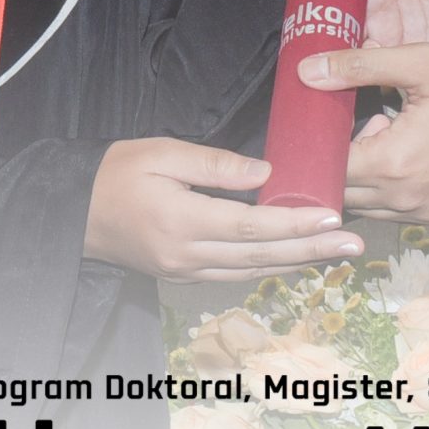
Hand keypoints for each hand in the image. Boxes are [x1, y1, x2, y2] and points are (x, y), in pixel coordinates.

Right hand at [82, 139, 363, 282]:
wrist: (73, 211)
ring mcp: (183, 271)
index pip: (253, 227)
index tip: (334, 218)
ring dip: (295, 263)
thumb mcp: (164, 152)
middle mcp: (187, 255)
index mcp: (183, 220)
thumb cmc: (117, 171)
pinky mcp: (180, 275)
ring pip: (251, 272)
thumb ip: (216, 164)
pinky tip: (290, 259)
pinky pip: (232, 275)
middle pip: (261, 256)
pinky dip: (266, 267)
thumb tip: (267, 174)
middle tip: (355, 245)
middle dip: (312, 251)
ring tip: (334, 254)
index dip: (296, 225)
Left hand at [302, 46, 428, 223]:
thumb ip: (359, 68)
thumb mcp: (423, 62)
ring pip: (372, 205)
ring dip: (367, 173)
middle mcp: (409, 201)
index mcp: (396, 164)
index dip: (313, 146)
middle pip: (344, 194)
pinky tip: (413, 145)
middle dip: (339, 158)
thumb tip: (307, 71)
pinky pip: (402, 209)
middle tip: (355, 116)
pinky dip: (393, 184)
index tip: (311, 121)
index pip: (327, 170)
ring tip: (390, 125)